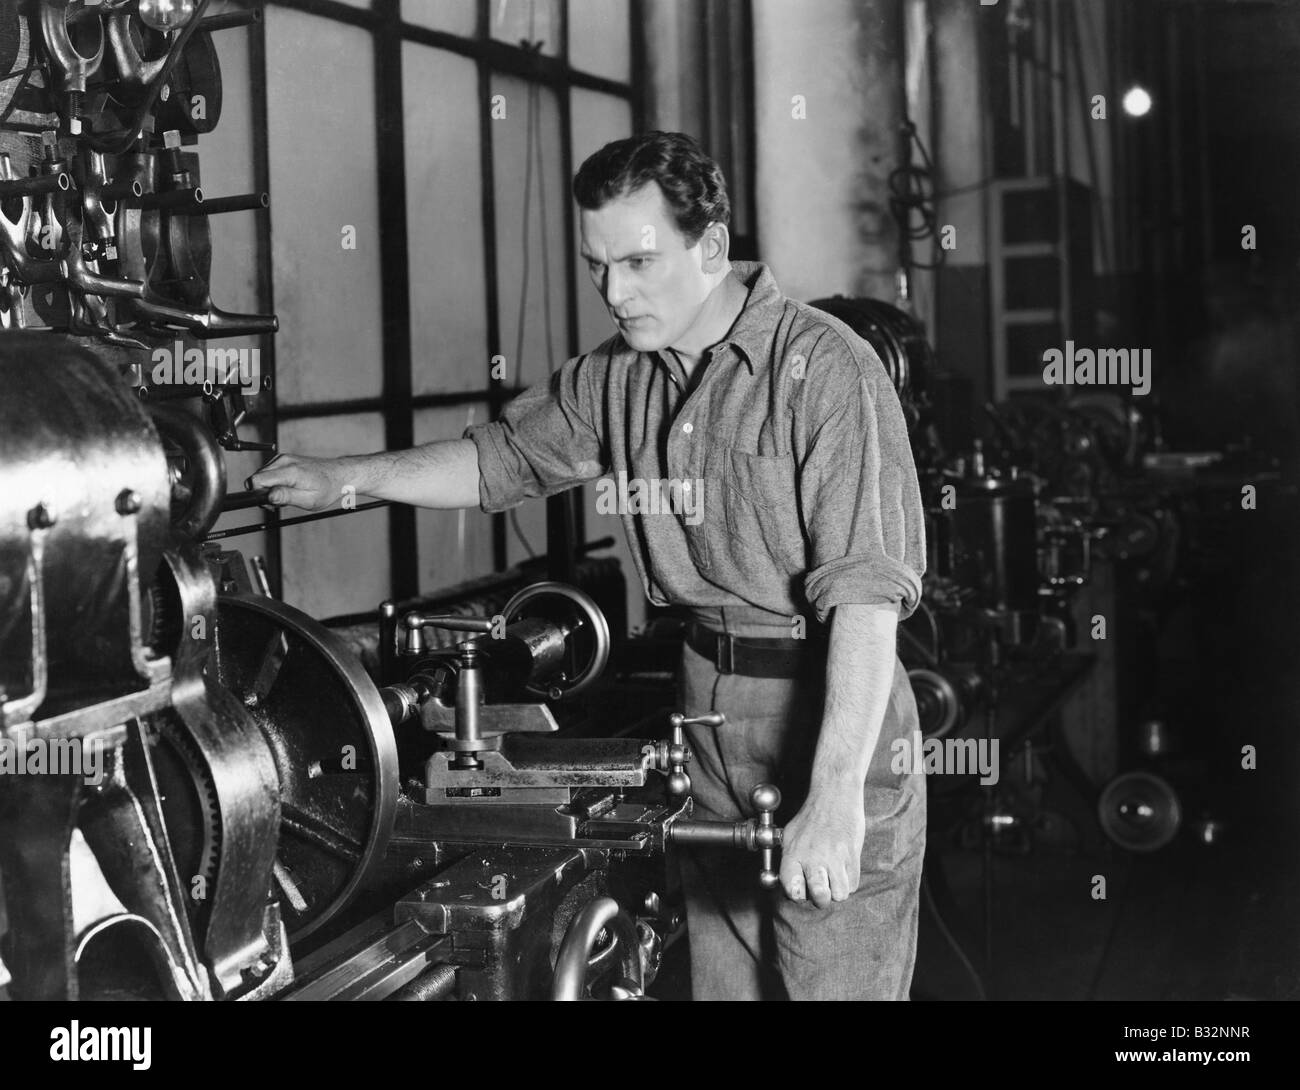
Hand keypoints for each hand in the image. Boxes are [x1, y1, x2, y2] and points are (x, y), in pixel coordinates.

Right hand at [246, 453, 347, 511]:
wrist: (339, 475)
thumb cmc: (327, 488)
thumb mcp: (309, 500)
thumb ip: (286, 497)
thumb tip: (268, 496)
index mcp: (289, 471)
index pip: (256, 481)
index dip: (258, 495)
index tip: (270, 503)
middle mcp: (283, 461)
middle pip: (256, 479)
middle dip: (264, 493)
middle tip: (282, 501)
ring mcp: (283, 458)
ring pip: (262, 476)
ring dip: (269, 488)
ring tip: (288, 494)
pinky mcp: (284, 459)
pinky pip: (269, 472)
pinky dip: (274, 482)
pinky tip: (288, 487)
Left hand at [778, 786, 864, 907]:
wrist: (835, 794)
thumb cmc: (811, 815)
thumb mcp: (790, 834)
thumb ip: (788, 859)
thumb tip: (788, 883)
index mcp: (794, 853)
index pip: (792, 889)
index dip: (797, 894)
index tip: (801, 888)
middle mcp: (814, 858)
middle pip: (820, 897)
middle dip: (821, 899)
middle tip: (820, 888)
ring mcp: (835, 857)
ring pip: (839, 894)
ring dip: (837, 890)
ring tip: (833, 877)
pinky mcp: (853, 855)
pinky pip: (853, 884)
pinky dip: (849, 881)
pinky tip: (843, 867)